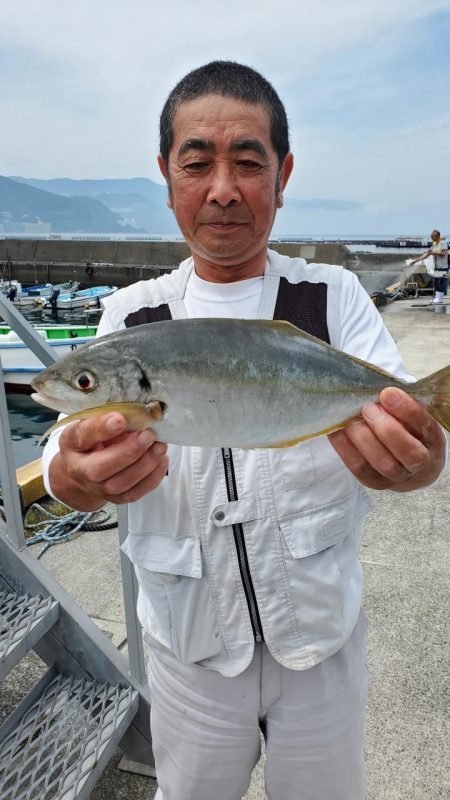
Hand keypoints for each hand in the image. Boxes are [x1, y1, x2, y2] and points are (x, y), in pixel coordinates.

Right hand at [49, 412, 168, 509]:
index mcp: (72, 444)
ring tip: (159, 446)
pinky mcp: (116, 498)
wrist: (82, 472)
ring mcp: (98, 488)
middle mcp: (81, 470)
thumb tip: (133, 413)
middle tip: (148, 435)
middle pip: (99, 469)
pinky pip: (135, 493)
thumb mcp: (89, 423)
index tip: (119, 419)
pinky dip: (152, 478)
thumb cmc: (89, 442)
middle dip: (128, 451)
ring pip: (121, 484)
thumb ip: (106, 418)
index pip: (83, 436)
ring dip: (145, 464)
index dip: (101, 428)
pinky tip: (161, 460)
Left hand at [328, 387, 445, 490]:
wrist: (410, 466)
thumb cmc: (409, 431)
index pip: (424, 426)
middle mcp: (421, 462)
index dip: (406, 409)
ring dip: (364, 439)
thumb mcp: (413, 417)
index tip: (387, 393)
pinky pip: (360, 469)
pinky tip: (337, 432)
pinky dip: (346, 449)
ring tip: (351, 421)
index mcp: (432, 440)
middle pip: (407, 451)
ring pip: (383, 463)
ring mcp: (399, 476)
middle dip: (385, 428)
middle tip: (368, 408)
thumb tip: (378, 391)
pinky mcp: (377, 483)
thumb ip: (401, 405)